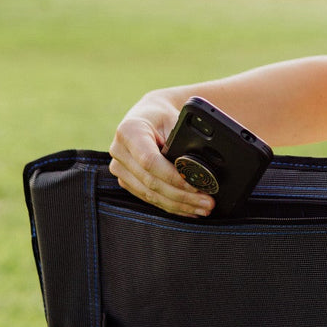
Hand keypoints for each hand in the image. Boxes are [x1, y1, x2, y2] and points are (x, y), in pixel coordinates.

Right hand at [108, 102, 214, 216]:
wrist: (148, 116)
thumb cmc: (164, 118)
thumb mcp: (174, 121)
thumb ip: (182, 142)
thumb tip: (200, 171)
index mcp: (129, 131)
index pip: (150, 161)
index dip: (173, 177)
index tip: (196, 186)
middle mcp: (119, 150)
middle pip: (150, 182)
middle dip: (182, 196)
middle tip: (207, 202)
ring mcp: (119, 168)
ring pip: (150, 194)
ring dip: (179, 205)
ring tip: (203, 209)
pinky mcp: (125, 180)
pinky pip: (148, 198)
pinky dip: (171, 205)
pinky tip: (188, 210)